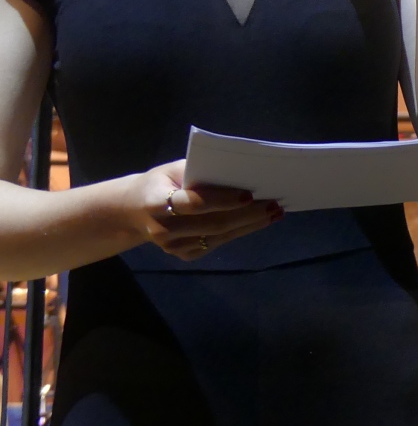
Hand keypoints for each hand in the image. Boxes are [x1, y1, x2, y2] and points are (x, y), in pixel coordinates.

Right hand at [121, 159, 282, 260]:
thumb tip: (239, 173)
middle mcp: (164, 229)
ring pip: (219, 236)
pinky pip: (217, 243)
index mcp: (158, 201)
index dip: (222, 200)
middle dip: (247, 215)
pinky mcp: (184, 255)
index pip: (194, 203)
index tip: (249, 194)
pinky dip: (240, 232)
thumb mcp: (173, 170)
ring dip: (250, 225)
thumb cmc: (161, 182)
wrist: (134, 211)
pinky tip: (259, 222)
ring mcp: (173, 246)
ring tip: (274, 213)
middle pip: (212, 223)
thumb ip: (200, 172)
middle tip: (273, 204)